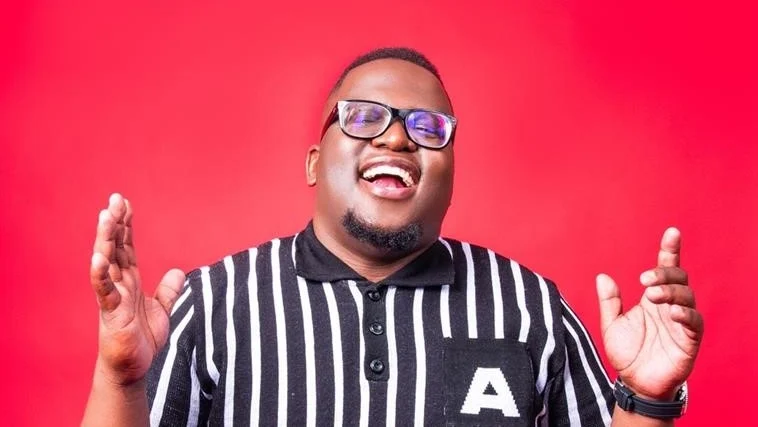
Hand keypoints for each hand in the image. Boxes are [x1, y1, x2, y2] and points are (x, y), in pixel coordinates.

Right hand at [90, 193, 184, 385]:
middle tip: (114, 199)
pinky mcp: (111, 313)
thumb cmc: (142, 339)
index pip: (126, 246)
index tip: (124, 202)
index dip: (126, 225)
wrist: (133, 368)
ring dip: (105, 239)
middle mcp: (119, 284)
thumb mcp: (162, 309)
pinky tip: (98, 257)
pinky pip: (104, 291)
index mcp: (130, 280)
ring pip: (107, 263)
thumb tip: (179, 271)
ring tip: (105, 216)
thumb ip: (169, 290)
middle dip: (114, 223)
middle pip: (115, 247)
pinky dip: (101, 274)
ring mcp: (113, 297)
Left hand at [596, 227, 703, 399]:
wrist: (635, 383)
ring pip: (687, 296)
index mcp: (653, 298)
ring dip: (671, 291)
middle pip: (678, 278)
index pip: (665, 268)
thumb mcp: (611, 324)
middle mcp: (670, 305)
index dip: (670, 250)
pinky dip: (685, 314)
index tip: (671, 232)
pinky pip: (694, 322)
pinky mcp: (690, 340)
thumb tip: (602, 276)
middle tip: (645, 280)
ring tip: (652, 295)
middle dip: (664, 273)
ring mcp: (681, 322)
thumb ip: (609, 301)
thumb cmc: (627, 353)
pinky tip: (672, 312)